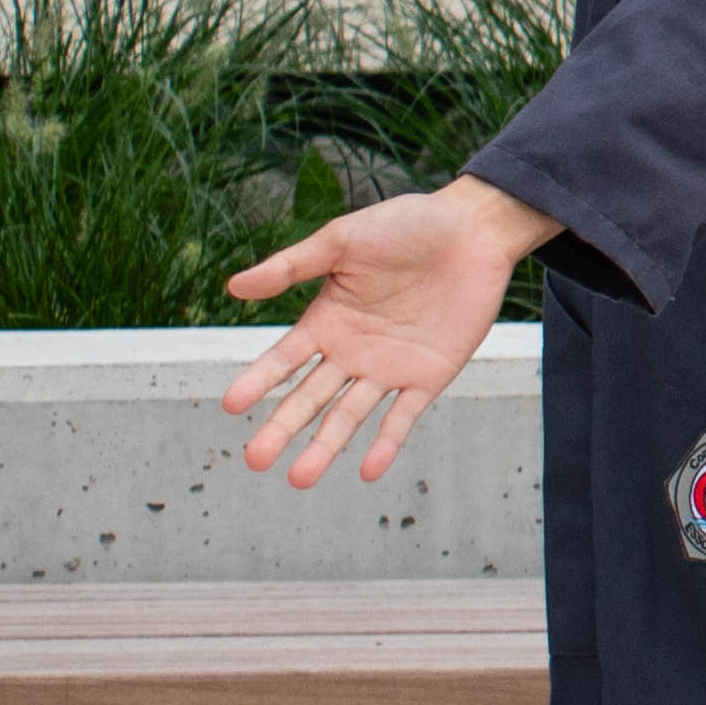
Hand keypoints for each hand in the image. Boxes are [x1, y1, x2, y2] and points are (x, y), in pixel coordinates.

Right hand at [223, 178, 558, 487]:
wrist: (474, 230)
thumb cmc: (407, 226)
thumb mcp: (344, 240)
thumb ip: (293, 266)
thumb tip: (234, 286)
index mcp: (325, 321)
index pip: (283, 360)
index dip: (258, 381)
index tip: (231, 405)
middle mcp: (351, 352)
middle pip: (310, 398)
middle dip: (282, 428)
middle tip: (255, 460)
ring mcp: (389, 368)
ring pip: (350, 415)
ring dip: (326, 446)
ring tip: (299, 478)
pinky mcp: (429, 376)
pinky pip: (404, 415)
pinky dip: (386, 442)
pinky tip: (368, 470)